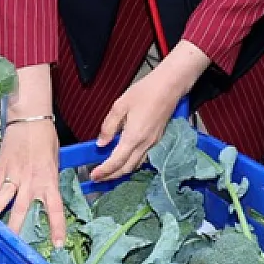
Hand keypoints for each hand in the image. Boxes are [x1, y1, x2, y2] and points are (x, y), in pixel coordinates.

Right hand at [0, 119, 65, 247]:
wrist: (29, 118)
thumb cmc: (45, 138)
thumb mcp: (55, 162)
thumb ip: (49, 181)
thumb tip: (46, 196)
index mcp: (48, 180)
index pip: (55, 208)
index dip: (56, 227)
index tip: (57, 244)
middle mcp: (30, 181)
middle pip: (21, 211)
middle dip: (16, 232)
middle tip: (13, 249)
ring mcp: (13, 176)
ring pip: (0, 202)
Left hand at [95, 42, 210, 180]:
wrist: (170, 86)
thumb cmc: (146, 91)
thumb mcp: (120, 105)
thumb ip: (109, 126)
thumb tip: (101, 143)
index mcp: (134, 137)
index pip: (116, 161)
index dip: (104, 171)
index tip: (93, 176)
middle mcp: (145, 144)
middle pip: (127, 168)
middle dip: (111, 176)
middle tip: (98, 178)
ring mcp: (153, 143)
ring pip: (136, 165)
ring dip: (122, 171)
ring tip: (109, 171)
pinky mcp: (157, 139)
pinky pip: (143, 158)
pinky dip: (131, 163)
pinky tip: (124, 159)